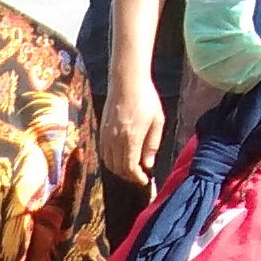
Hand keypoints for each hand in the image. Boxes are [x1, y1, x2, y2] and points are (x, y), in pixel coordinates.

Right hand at [104, 69, 165, 186]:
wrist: (127, 80)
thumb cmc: (146, 98)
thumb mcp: (157, 121)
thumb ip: (152, 145)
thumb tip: (148, 164)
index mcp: (130, 139)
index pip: (130, 168)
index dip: (137, 178)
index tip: (145, 180)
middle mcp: (115, 140)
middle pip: (118, 168)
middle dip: (129, 176)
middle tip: (139, 176)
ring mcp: (106, 135)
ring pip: (108, 162)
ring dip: (119, 169)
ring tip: (131, 168)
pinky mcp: (102, 130)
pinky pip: (104, 152)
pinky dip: (111, 159)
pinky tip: (121, 156)